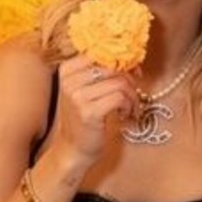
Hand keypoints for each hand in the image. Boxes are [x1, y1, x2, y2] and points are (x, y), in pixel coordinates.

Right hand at [53, 52, 137, 166]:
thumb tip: (133, 60)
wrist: (72, 149)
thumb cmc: (84, 118)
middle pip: (113, 67)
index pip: (102, 53)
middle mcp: (70, 80)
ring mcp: (77, 96)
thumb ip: (102, 73)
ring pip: (119, 82)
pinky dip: (129, 106)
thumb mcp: (86, 90)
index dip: (123, 61)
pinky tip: (125, 115)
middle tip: (134, 94)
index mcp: (67, 69)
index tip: (134, 73)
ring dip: (132, 96)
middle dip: (130, 80)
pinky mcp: (88, 112)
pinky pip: (120, 98)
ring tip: (131, 108)